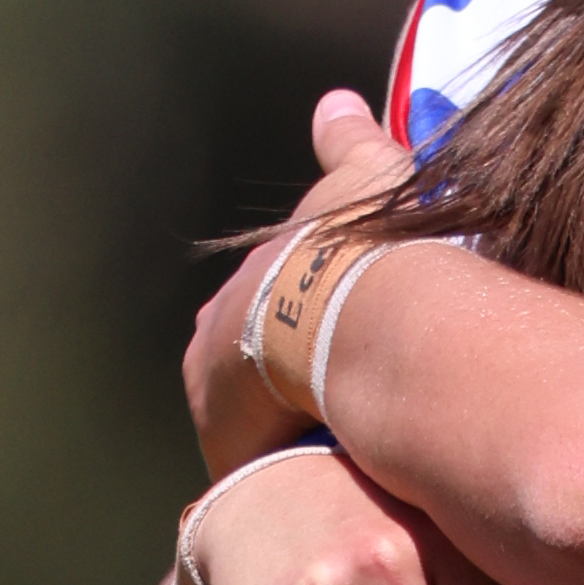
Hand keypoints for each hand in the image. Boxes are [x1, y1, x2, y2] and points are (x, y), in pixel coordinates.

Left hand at [183, 85, 409, 476]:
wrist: (359, 308)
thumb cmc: (368, 245)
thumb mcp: (363, 177)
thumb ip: (348, 142)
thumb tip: (336, 100)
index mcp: (246, 279)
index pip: (255, 312)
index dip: (288, 331)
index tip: (321, 349)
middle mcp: (215, 333)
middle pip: (239, 371)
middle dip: (272, 388)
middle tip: (326, 406)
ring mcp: (217, 395)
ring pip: (246, 423)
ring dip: (277, 435)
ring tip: (328, 453)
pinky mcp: (234, 445)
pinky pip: (256, 467)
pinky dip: (283, 471)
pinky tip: (318, 484)